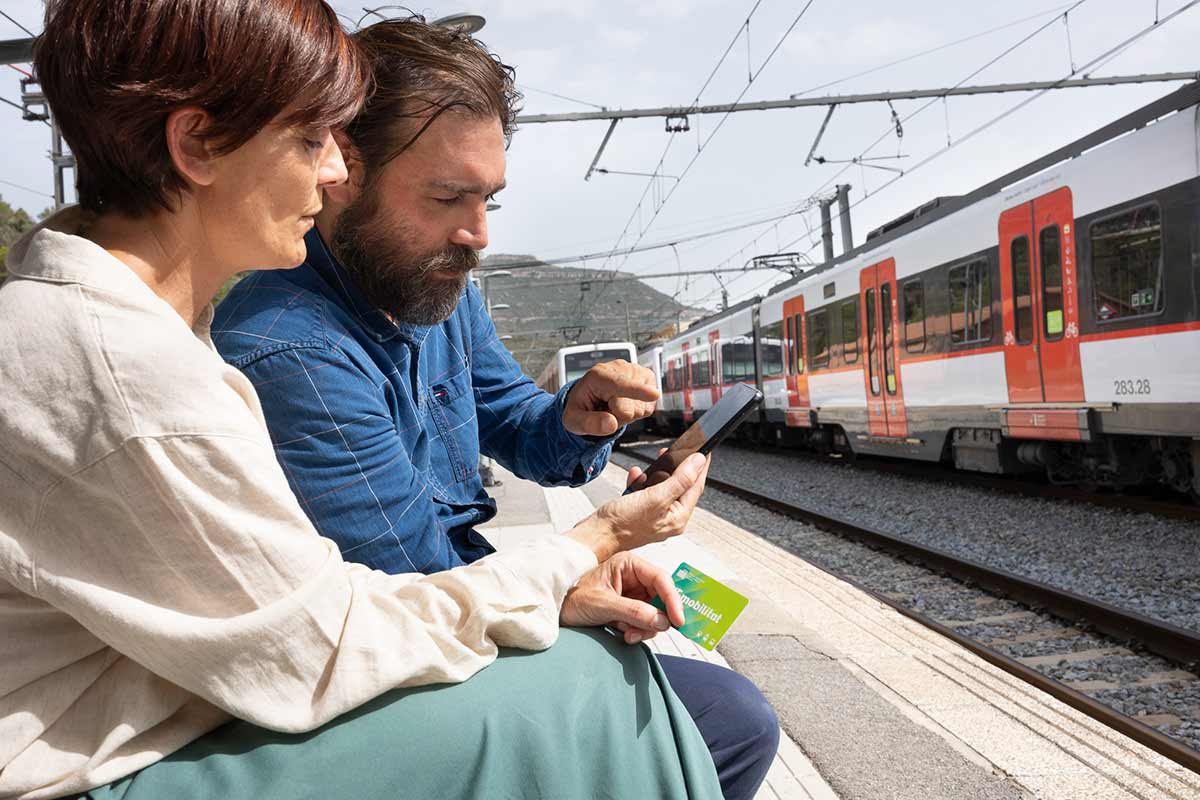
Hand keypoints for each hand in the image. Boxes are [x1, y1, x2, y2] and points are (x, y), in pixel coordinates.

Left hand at [560, 553, 685, 643]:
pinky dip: (639, 631)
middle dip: (656, 618)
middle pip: (662, 598)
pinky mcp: (630, 609)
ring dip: (645, 627)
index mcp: (628, 565)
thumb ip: (634, 611)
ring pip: (656, 613)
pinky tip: (623, 634)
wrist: (556, 613)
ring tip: (627, 633)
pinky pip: (646, 622)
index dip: (672, 599)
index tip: (678, 620)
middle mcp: (634, 577)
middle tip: (645, 631)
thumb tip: (662, 620)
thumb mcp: (603, 604)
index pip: (661, 579)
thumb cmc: (573, 599)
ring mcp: (633, 594)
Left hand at [563, 360, 659, 436]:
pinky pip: (649, 407)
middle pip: (630, 406)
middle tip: (605, 410)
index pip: (619, 385)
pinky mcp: (647, 379)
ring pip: (642, 407)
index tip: (653, 394)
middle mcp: (619, 369)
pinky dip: (638, 411)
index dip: (637, 391)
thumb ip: (589, 423)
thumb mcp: (573, 420)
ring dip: (628, 414)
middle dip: (618, 416)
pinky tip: (626, 404)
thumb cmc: (581, 406)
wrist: (589, 396)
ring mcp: (635, 372)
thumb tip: (610, 423)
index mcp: (598, 375)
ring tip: (614, 406)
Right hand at [565, 452, 708, 561]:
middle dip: (678, 467)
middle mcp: (669, 518)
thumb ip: (680, 479)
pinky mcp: (640, 512)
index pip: (696, 487)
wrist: (596, 534)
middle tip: (678, 451)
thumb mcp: (656, 497)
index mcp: (678, 518)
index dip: (701, 467)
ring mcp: (654, 515)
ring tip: (656, 462)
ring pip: (663, 487)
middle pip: (681, 486)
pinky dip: (642, 482)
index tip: (704, 450)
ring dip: (657, 473)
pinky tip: (636, 476)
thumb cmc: (622, 523)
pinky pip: (647, 492)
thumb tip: (697, 463)